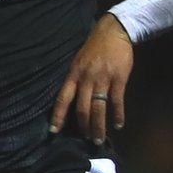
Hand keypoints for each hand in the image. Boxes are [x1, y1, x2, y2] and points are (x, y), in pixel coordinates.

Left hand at [49, 14, 132, 144]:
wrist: (113, 32)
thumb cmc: (94, 49)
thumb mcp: (78, 62)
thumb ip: (75, 80)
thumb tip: (71, 101)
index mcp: (73, 75)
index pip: (62, 99)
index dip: (58, 116)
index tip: (54, 131)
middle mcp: (86, 78)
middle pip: (81, 108)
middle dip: (84, 127)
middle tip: (87, 140)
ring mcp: (102, 79)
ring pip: (98, 108)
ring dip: (98, 126)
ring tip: (100, 139)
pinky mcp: (118, 78)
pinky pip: (116, 101)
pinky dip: (118, 115)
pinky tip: (118, 125)